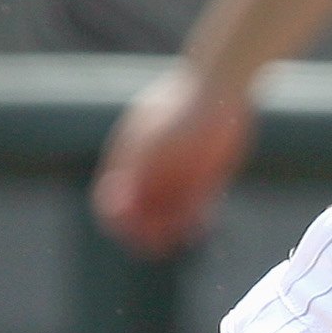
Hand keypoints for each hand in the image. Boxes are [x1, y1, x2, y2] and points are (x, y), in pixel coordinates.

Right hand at [91, 69, 255, 258]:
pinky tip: (199, 226)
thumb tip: (114, 205)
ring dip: (171, 230)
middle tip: (155, 245)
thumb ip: (135, 173)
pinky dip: (196, 222)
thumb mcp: (152, 141)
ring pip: (169, 216)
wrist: (220, 87)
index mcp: (128, 160)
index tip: (128, 231)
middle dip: (144, 232)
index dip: (116, 221)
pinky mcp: (206, 179)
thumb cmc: (180, 109)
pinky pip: (197, 209)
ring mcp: (178, 176)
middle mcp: (151, 172)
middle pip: (140, 215)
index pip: (111, 201)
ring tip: (178, 235)